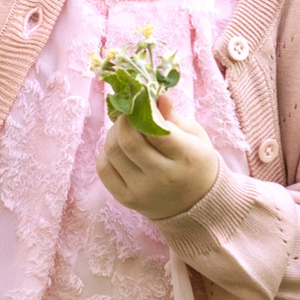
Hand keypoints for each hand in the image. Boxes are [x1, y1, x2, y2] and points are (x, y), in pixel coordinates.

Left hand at [97, 104, 219, 223]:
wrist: (196, 203)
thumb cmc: (195, 162)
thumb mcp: (195, 136)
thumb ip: (173, 117)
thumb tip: (156, 96)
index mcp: (187, 157)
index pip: (156, 130)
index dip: (144, 110)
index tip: (142, 99)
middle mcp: (164, 177)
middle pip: (129, 141)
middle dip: (124, 119)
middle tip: (129, 112)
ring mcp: (142, 191)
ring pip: (113, 152)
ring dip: (113, 133)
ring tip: (124, 129)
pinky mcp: (126, 199)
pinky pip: (103, 169)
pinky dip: (106, 152)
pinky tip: (118, 148)